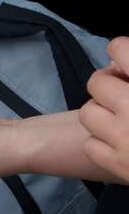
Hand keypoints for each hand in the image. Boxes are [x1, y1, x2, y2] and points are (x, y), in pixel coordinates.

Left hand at [80, 37, 128, 183]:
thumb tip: (118, 63)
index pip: (118, 48)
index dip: (122, 52)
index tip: (127, 64)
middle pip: (97, 82)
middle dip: (109, 85)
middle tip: (125, 92)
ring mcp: (124, 138)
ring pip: (88, 113)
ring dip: (102, 114)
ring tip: (123, 119)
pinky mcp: (118, 165)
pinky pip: (91, 145)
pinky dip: (102, 144)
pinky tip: (122, 144)